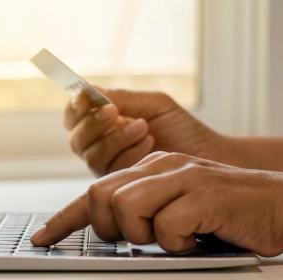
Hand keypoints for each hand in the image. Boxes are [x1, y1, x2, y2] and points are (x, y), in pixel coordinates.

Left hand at [30, 152, 282, 256]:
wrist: (282, 204)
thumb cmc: (224, 212)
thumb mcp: (174, 207)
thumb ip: (142, 210)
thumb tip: (105, 228)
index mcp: (150, 168)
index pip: (95, 191)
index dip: (64, 218)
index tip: (43, 237)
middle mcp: (161, 167)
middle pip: (101, 195)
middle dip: (110, 227)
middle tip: (140, 237)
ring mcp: (182, 177)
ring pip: (127, 207)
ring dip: (147, 234)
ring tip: (176, 236)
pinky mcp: (203, 194)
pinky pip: (167, 224)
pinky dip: (178, 242)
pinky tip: (198, 237)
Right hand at [64, 88, 222, 176]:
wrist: (208, 155)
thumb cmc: (182, 130)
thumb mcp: (154, 104)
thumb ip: (121, 98)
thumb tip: (88, 89)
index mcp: (105, 124)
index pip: (75, 116)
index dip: (75, 108)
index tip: (86, 98)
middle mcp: (102, 147)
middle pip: (77, 138)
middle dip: (94, 124)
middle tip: (115, 112)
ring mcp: (110, 169)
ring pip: (92, 155)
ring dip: (115, 138)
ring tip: (143, 128)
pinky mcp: (122, 186)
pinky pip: (110, 171)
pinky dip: (129, 154)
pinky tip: (150, 145)